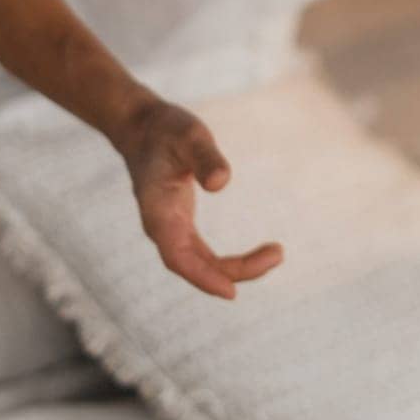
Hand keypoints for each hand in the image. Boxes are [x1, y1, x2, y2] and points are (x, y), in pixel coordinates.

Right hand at [113, 99, 282, 297]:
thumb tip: (221, 183)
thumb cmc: (167, 129)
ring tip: (276, 254)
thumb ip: (205, 157)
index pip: (178, 256)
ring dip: (235, 268)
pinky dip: (225, 261)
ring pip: (200, 263)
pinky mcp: (179, 224)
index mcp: (158, 211)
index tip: (231, 292)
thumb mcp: (189, 136)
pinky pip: (201, 254)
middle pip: (194, 265)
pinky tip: (253, 259)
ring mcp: (169, 228)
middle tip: (277, 255)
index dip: (202, 277)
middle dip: (234, 270)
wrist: (142, 127)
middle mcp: (161, 226)